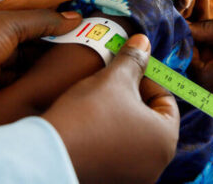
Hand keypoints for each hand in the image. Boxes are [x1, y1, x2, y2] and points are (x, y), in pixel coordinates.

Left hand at [0, 9, 80, 131]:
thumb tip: (77, 17)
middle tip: (87, 50)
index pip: (31, 24)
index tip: (82, 27)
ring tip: (80, 69)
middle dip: (55, 48)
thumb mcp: (8, 24)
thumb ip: (42, 21)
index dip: (54, 25)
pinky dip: (36, 88)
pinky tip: (59, 87)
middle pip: (31, 48)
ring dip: (47, 69)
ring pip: (27, 70)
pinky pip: (20, 90)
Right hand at [43, 34, 179, 183]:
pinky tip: (90, 123)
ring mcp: (134, 177)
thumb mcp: (114, 78)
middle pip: (151, 119)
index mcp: (165, 140)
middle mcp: (156, 165)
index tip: (127, 70)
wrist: (46, 154)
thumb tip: (144, 42)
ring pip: (133, 136)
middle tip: (112, 83)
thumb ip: (133, 59)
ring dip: (120, 116)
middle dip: (133, 97)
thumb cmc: (86, 115)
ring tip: (99, 101)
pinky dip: (109, 136)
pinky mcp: (111, 181)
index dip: (147, 79)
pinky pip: (117, 153)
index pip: (166, 100)